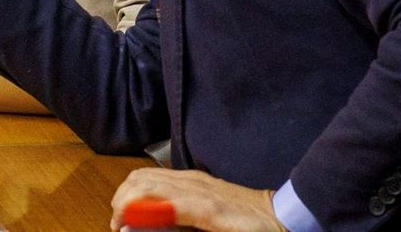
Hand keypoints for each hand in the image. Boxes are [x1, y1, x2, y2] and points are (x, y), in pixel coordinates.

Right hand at [110, 168, 280, 231]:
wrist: (282, 216)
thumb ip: (182, 230)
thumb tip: (150, 227)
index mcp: (202, 206)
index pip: (150, 196)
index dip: (126, 210)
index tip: (118, 227)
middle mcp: (195, 185)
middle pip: (141, 181)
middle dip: (121, 201)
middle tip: (118, 225)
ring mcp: (196, 178)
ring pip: (147, 174)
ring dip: (129, 192)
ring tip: (126, 216)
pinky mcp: (199, 178)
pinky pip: (160, 176)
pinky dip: (143, 188)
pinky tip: (146, 206)